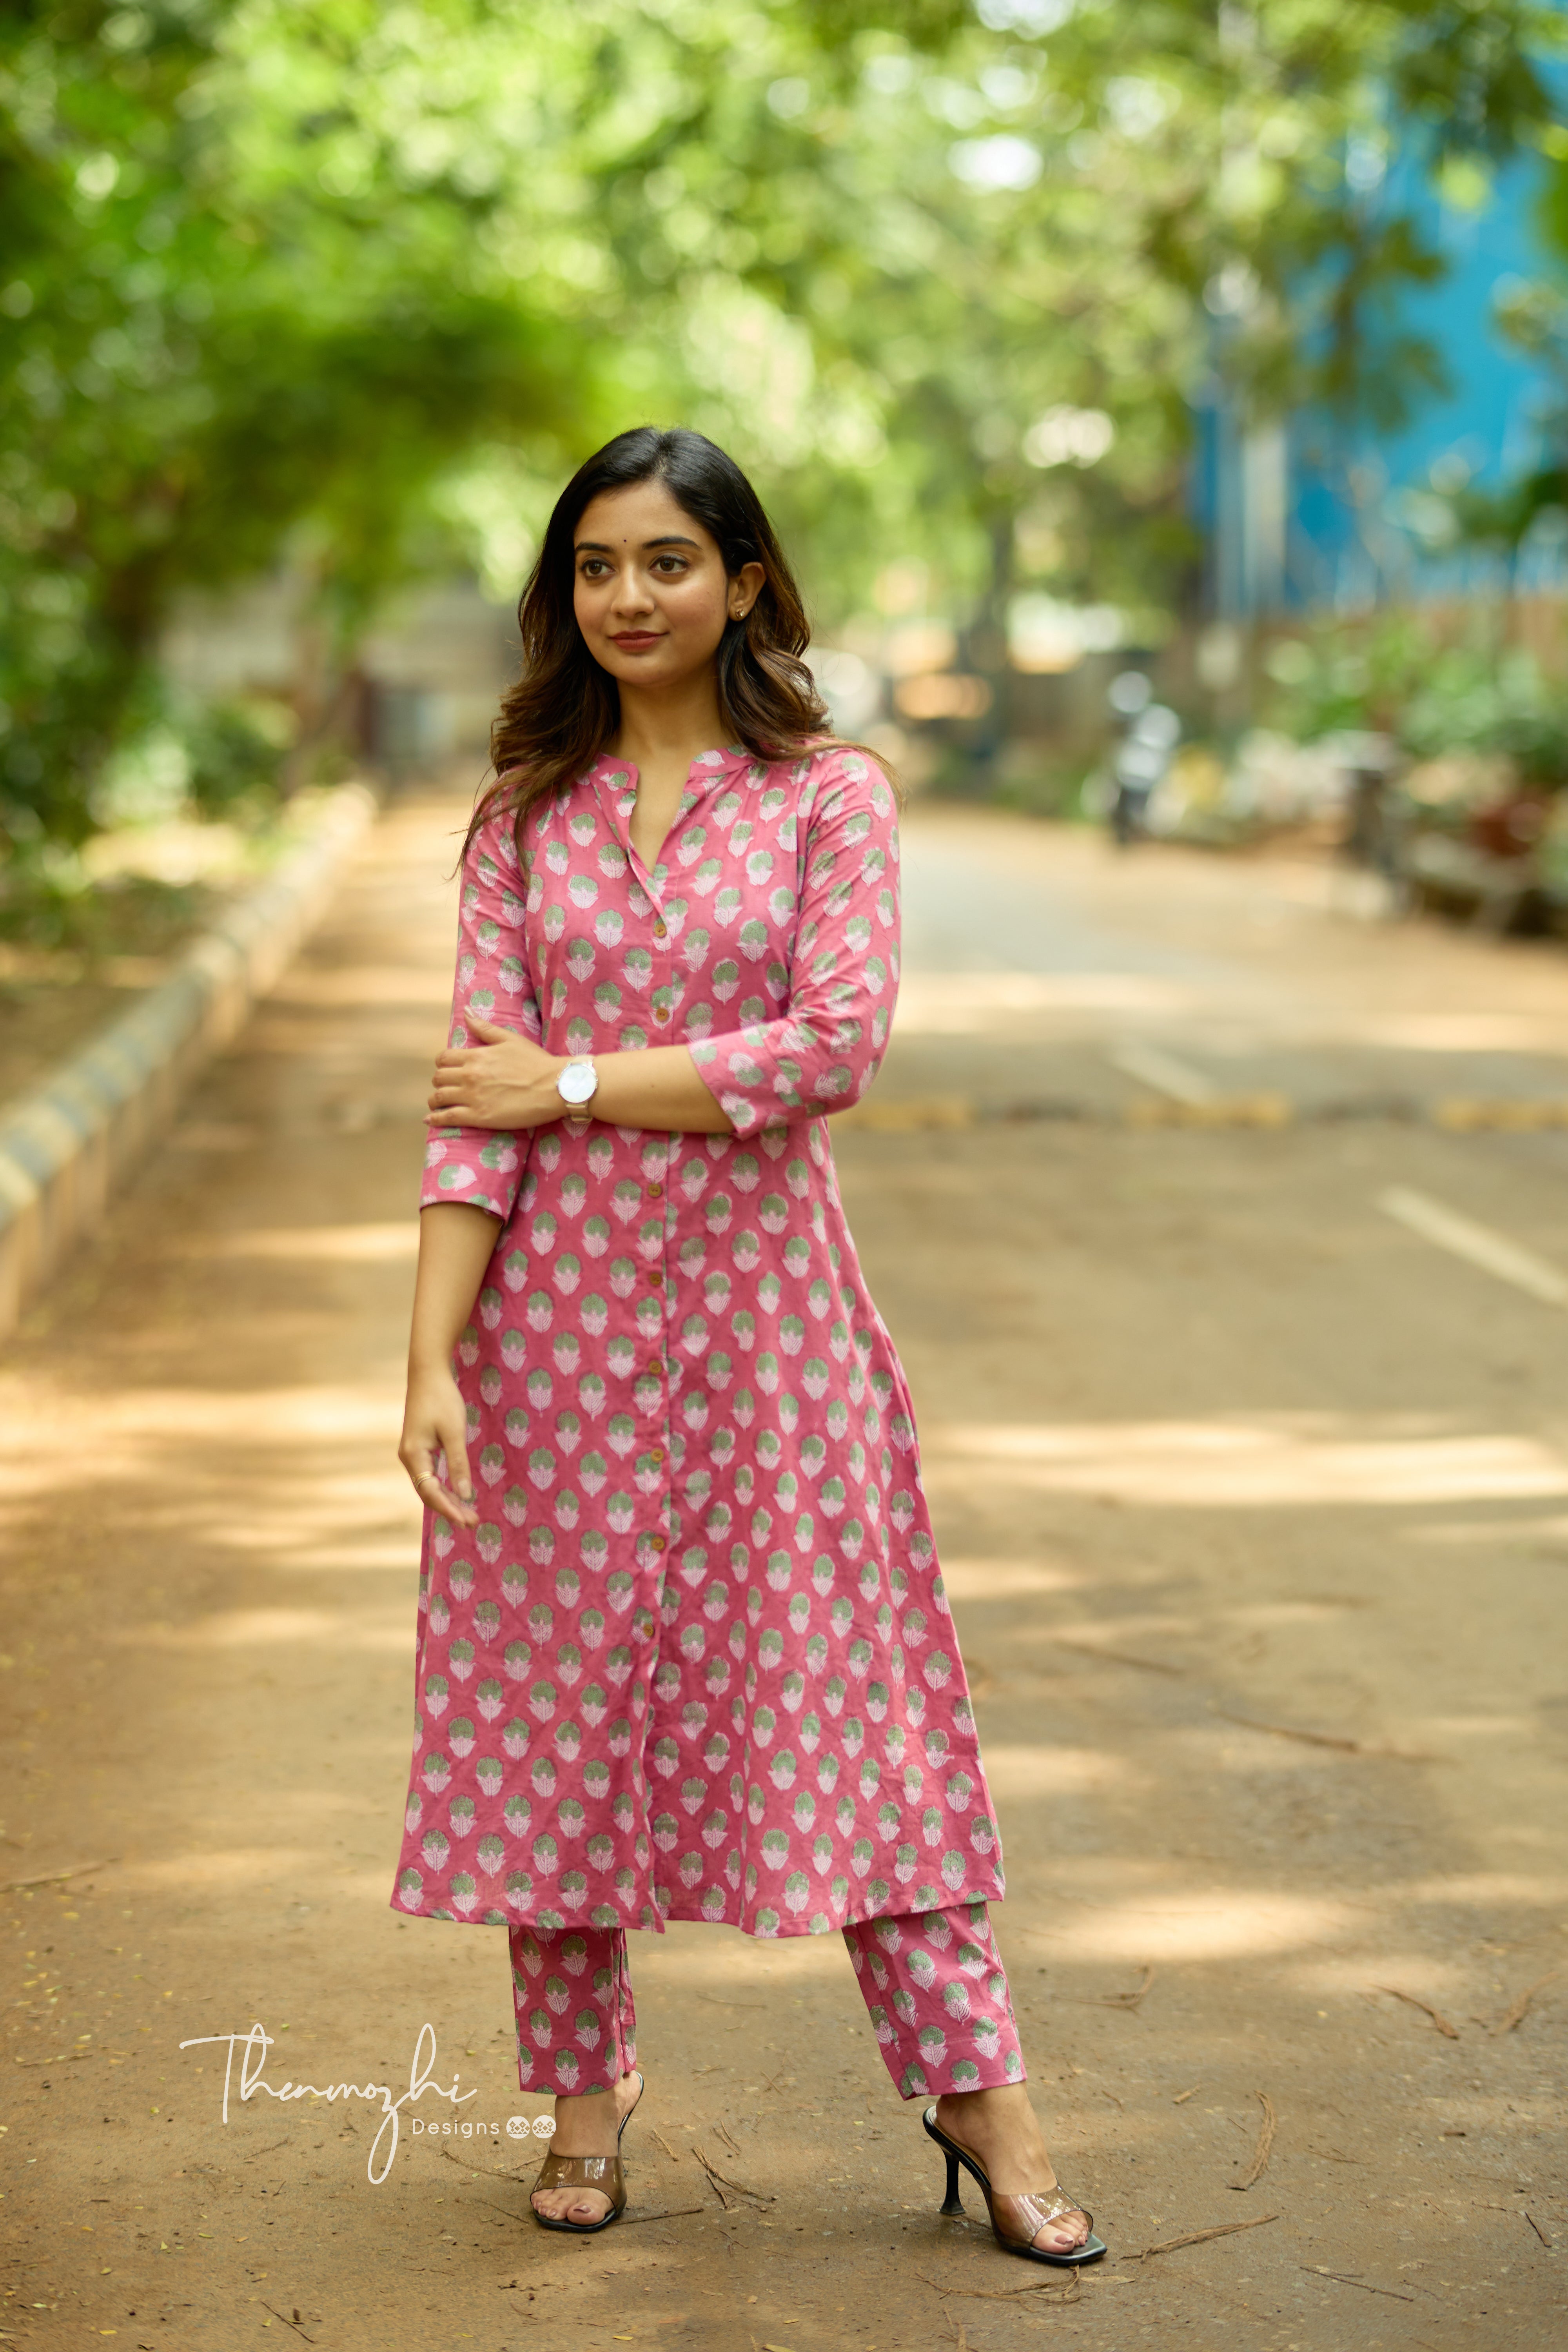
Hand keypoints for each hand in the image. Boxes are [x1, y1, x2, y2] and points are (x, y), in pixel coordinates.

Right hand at [399, 1360, 478, 1527]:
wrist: (427, 1373)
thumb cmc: (442, 1399)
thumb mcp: (454, 1432)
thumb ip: (459, 1464)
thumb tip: (465, 1495)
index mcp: (414, 1455)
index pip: (431, 1492)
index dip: (449, 1509)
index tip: (467, 1521)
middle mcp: (409, 1458)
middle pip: (428, 1492)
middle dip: (450, 1508)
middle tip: (473, 1522)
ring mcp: (412, 1453)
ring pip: (429, 1485)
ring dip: (448, 1499)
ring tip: (468, 1514)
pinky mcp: (419, 1447)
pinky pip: (430, 1475)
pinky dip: (444, 1486)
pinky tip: (457, 1494)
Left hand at [425, 1016, 567, 1130]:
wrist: (555, 1086)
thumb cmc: (536, 1062)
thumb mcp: (510, 1039)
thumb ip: (484, 1028)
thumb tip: (466, 1012)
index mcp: (475, 1056)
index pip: (444, 1058)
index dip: (443, 1064)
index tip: (448, 1069)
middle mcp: (469, 1075)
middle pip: (439, 1078)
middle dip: (440, 1082)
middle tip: (446, 1087)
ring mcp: (473, 1097)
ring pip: (439, 1098)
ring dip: (435, 1100)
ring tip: (438, 1104)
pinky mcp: (479, 1117)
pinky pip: (448, 1118)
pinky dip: (436, 1119)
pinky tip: (430, 1120)